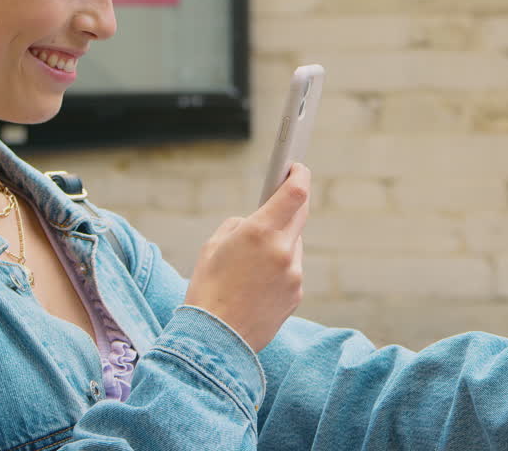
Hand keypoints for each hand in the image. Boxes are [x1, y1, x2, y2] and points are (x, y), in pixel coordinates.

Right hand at [184, 163, 309, 352]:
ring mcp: (294, 274)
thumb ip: (240, 226)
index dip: (299, 175)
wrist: (215, 340)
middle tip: (278, 202)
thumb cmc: (207, 289)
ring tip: (252, 262)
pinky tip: (257, 284)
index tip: (296, 167)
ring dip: (280, 243)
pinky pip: (291, 270)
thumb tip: (254, 222)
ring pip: (293, 245)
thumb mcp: (213, 246)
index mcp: (260, 232)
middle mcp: (283, 250)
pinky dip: (280, 269)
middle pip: (300, 214)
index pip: (296, 192)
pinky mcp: (297, 294)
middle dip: (290, 205)